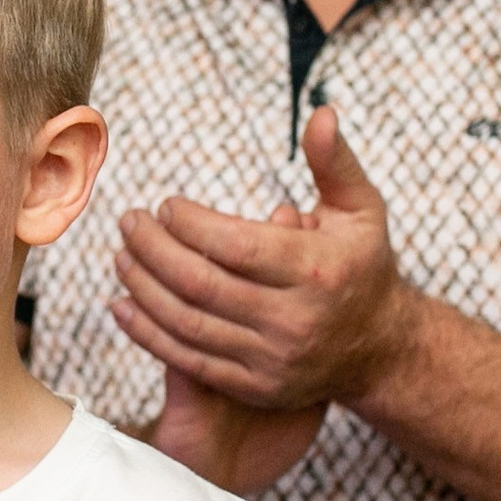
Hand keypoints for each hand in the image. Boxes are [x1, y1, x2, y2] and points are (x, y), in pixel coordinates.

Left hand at [111, 106, 418, 413]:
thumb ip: (335, 162)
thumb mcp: (361, 210)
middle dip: (155, 251)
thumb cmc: (361, 264)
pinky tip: (121, 306)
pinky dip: (148, 334)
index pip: (237, 246)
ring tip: (121, 257)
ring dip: (144, 289)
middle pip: (203, 285)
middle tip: (128, 223)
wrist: (379, 348)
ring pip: (189, 324)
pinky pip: (189, 360)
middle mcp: (295, 320)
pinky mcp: (254, 387)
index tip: (165, 205)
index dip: (191, 225)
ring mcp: (273, 360)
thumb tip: (320, 113)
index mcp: (318, 271)